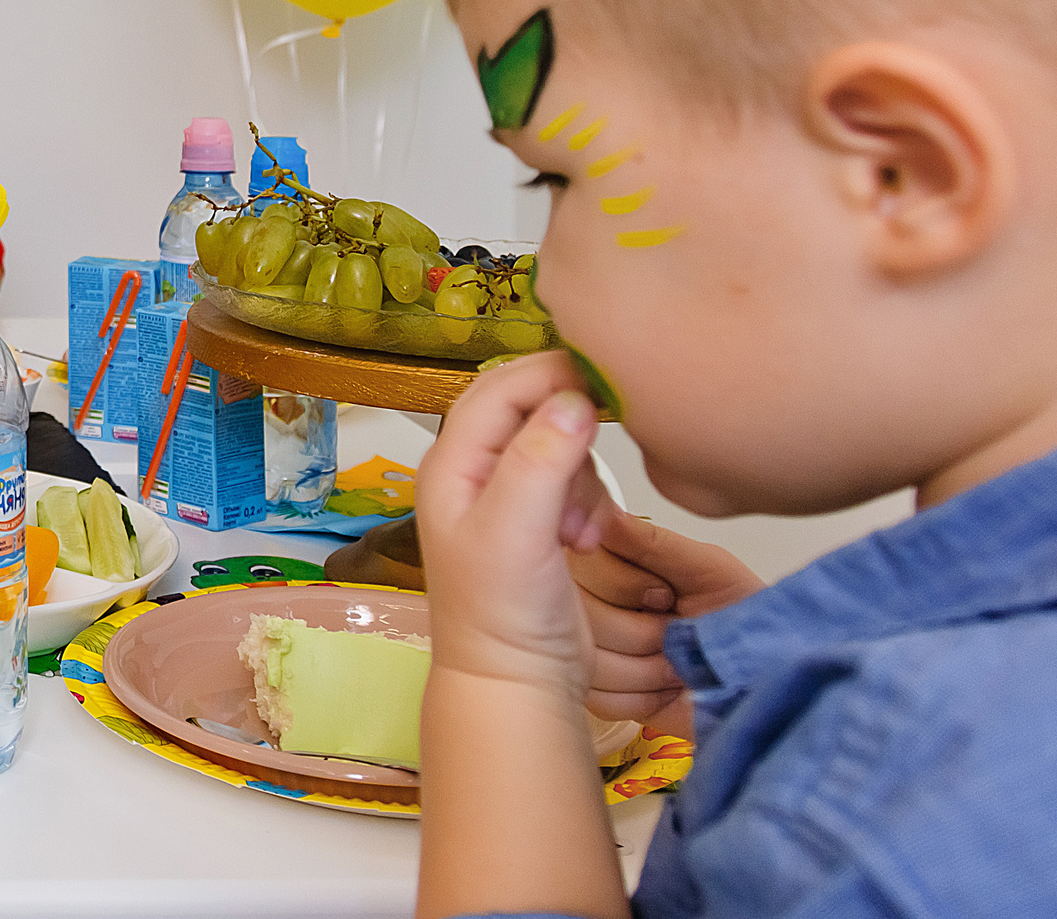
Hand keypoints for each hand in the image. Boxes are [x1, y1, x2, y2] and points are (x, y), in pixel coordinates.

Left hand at [417, 352, 618, 700]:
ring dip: (582, 471)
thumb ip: (540, 462)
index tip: (606, 381)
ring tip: (579, 525)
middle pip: (525, 405)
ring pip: (554, 440)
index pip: (499, 386)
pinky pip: (569, 476)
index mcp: (450, 463)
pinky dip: (588, 498)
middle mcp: (470, 470)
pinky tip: (586, 538)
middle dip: (568, 423)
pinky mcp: (534, 517)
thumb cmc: (500, 613)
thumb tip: (572, 400)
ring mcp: (502, 493)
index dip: (551, 374)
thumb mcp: (517, 532)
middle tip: (598, 451)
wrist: (514, 682)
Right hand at [570, 514, 762, 735]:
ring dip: (644, 668)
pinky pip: (598, 697)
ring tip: (677, 664)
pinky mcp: (599, 696)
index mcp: (612, 564)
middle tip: (675, 631)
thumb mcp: (707, 568)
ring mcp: (591, 651)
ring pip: (586, 658)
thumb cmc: (744, 617)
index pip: (579, 561)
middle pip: (575, 613)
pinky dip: (642, 698)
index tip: (663, 594)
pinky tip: (665, 689)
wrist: (768, 677)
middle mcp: (591, 603)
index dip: (621, 583)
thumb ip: (652, 542)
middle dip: (638, 631)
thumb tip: (603, 512)